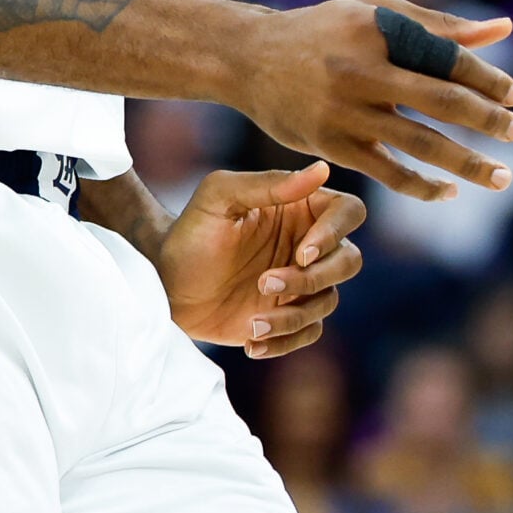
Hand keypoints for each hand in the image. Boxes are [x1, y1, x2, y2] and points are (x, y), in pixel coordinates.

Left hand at [156, 163, 366, 356]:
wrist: (163, 285)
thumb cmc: (190, 233)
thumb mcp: (219, 198)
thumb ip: (267, 184)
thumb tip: (322, 170)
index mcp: (299, 208)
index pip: (348, 212)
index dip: (335, 233)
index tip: (302, 252)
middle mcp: (307, 244)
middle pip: (349, 261)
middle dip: (313, 278)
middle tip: (264, 282)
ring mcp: (300, 283)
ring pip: (328, 300)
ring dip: (294, 315)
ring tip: (253, 323)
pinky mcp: (287, 316)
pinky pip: (309, 333)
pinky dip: (285, 342)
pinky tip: (252, 342)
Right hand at [231, 0, 512, 201]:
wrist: (250, 58)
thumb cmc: (326, 32)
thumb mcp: (377, 15)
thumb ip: (440, 25)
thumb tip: (504, 29)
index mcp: (379, 31)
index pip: (447, 57)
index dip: (486, 78)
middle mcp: (363, 70)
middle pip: (441, 100)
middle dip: (487, 120)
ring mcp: (346, 111)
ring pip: (420, 143)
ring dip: (466, 163)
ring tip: (501, 177)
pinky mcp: (333, 145)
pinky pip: (388, 172)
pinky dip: (422, 186)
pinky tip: (448, 191)